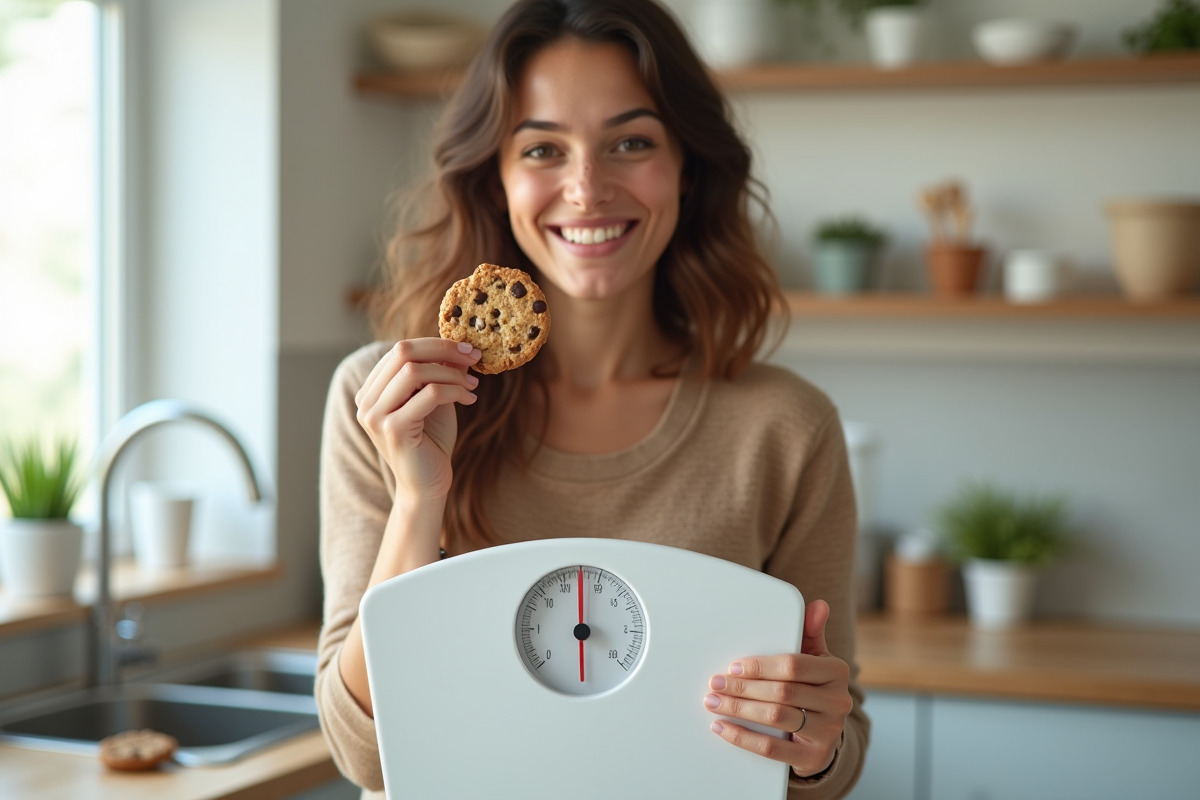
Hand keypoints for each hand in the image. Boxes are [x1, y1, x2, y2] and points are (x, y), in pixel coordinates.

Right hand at [354, 338, 480, 498]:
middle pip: (403, 352)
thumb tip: (457, 344)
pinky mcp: (393, 430)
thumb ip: (438, 372)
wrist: (428, 486)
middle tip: (474, 357)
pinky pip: (428, 395)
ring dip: (451, 374)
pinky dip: (454, 391)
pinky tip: (469, 399)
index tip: (467, 349)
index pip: (400, 349)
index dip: (436, 343)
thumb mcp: (434, 399)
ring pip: (415, 372)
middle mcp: (366, 401)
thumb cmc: (431, 442)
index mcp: (371, 390)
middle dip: (444, 350)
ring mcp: (375, 416)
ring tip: (472, 385)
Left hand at [703, 600, 851, 778]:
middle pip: (781, 692)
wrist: (825, 735)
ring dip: (738, 710)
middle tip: (714, 684)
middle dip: (742, 688)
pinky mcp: (814, 757)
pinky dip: (743, 737)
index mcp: (836, 671)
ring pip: (775, 718)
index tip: (732, 667)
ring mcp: (828, 732)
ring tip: (713, 703)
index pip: (793, 666)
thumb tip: (817, 605)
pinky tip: (722, 727)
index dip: (759, 667)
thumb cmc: (812, 688)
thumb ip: (810, 633)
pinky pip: (772, 748)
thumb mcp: (814, 659)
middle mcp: (838, 701)